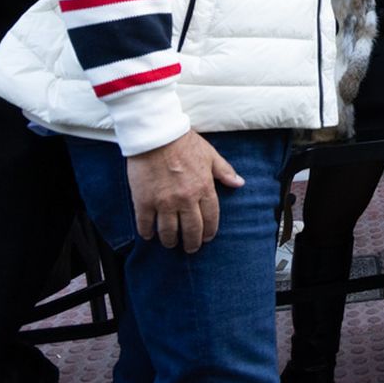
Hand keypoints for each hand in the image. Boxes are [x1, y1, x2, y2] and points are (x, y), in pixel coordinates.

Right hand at [125, 130, 244, 253]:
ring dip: (171, 241)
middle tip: (190, 248)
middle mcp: (186, 199)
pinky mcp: (144, 201)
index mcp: (204, 188)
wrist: (156, 134)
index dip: (209, 232)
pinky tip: (149, 235)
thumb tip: (239, 183)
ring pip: (168, 232)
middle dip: (192, 243)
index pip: (211, 218)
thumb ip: (225, 171)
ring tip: (171, 243)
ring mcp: (164, 202)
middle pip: (191, 230)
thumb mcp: (210, 155)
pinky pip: (146, 225)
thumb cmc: (184, 142)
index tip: (207, 238)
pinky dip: (148, 233)